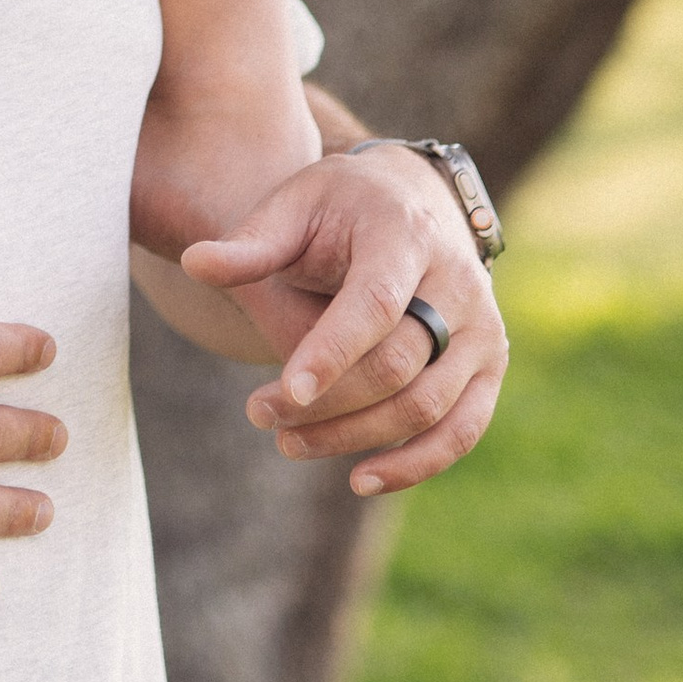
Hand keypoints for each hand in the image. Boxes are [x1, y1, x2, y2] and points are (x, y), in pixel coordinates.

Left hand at [181, 148, 508, 494]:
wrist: (411, 201)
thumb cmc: (339, 207)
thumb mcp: (294, 205)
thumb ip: (250, 243)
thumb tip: (193, 264)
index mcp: (405, 235)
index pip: (375, 304)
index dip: (331, 354)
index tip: (283, 394)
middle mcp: (459, 283)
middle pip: (399, 364)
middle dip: (327, 402)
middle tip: (257, 414)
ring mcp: (482, 329)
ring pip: (428, 405)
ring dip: (357, 437)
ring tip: (287, 444)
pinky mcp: (489, 367)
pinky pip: (462, 430)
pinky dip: (416, 464)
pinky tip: (360, 480)